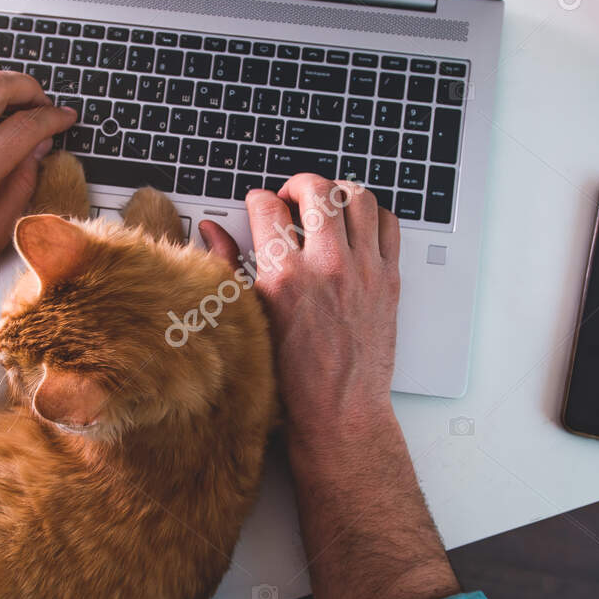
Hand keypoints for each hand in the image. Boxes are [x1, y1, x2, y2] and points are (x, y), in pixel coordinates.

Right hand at [201, 178, 451, 598]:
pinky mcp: (387, 279)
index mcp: (282, 277)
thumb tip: (211, 231)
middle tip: (290, 197)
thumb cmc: (290, 380)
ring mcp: (362, 270)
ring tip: (325, 206)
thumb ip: (226, 268)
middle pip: (315, 189)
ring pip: (356, 196)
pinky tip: (355, 226)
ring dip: (337, 192)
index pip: (266, 206)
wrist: (339, 413)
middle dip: (297, 185)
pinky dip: (371, 215)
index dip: (258, 201)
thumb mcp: (247, 322)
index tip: (258, 209)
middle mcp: (326, 266)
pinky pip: (387, 223)